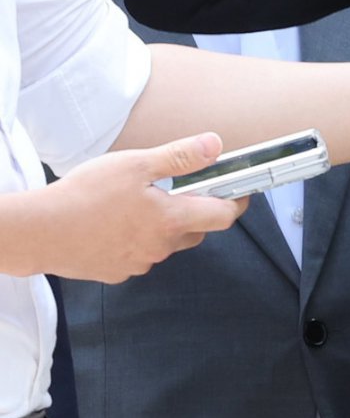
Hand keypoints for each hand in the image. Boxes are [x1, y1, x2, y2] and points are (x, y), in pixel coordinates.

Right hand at [38, 134, 246, 280]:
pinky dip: (138, 239)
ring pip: (167, 243)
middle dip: (196, 210)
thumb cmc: (84, 196)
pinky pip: (140, 254)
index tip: (241, 190)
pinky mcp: (118, 271)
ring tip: (138, 202)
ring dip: (164, 225)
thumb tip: (215, 145)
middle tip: (180, 188)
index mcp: (171, 219)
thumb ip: (180, 157)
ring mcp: (139, 263)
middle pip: (197, 230)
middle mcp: (161, 247)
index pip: (223, 216)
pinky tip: (116, 222)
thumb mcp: (135, 164)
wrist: (40, 232)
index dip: (237, 201)